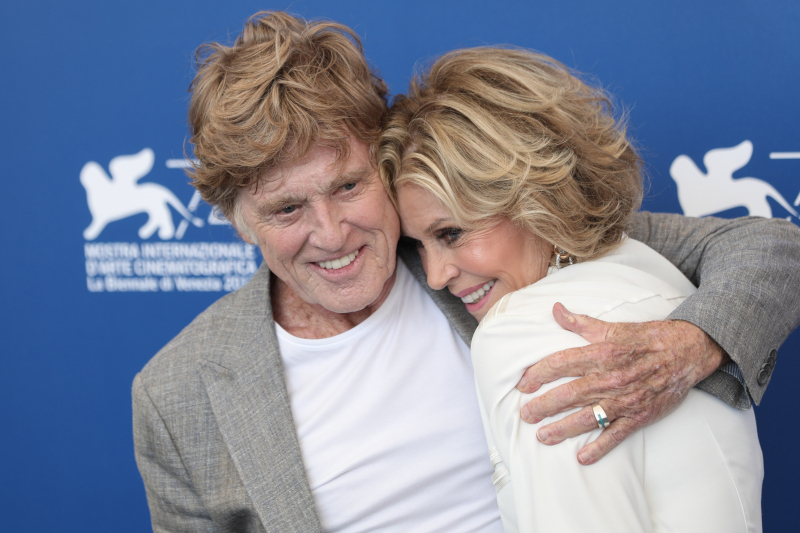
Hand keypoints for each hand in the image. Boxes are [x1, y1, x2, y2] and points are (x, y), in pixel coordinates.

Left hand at [517, 303, 727, 464]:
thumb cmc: (647, 338)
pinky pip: (616, 435)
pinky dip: (599, 447)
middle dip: (543, 406)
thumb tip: (555, 309)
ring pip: (587, 418)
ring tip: (542, 437)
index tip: (523, 383)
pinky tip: (582, 457)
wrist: (688, 351)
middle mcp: (611, 377)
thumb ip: (580, 322)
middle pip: (569, 394)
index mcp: (602, 352)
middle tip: (525, 415)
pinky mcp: (640, 416)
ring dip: (562, 429)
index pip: (562, 363)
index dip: (539, 374)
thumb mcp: (613, 327)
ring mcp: (625, 399)